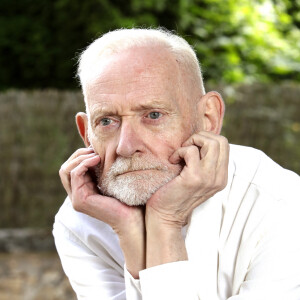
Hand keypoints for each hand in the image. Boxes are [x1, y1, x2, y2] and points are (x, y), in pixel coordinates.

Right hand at [59, 147, 145, 277]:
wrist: (133, 216)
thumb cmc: (126, 197)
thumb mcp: (110, 179)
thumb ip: (101, 169)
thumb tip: (97, 150)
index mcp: (82, 189)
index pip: (70, 168)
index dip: (80, 155)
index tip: (96, 149)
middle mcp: (76, 195)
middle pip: (65, 168)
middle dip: (78, 155)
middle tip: (93, 150)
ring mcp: (76, 198)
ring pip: (66, 170)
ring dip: (80, 157)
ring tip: (96, 154)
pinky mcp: (80, 199)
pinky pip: (75, 174)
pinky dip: (84, 163)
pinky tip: (97, 159)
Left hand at [146, 131, 228, 227]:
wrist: (165, 215)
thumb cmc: (176, 193)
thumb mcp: (197, 177)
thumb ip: (204, 162)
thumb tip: (200, 139)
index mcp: (221, 176)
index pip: (224, 145)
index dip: (207, 139)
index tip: (191, 147)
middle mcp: (219, 178)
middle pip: (221, 141)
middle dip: (201, 137)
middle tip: (186, 148)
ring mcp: (209, 178)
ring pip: (211, 142)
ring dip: (191, 142)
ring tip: (181, 154)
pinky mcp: (194, 178)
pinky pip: (191, 151)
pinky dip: (179, 151)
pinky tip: (173, 161)